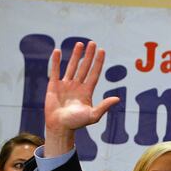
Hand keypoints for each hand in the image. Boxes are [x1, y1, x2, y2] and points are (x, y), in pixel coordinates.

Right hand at [44, 41, 118, 156]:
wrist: (60, 127)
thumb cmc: (76, 123)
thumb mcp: (93, 115)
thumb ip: (104, 106)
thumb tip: (117, 98)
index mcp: (87, 91)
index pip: (94, 73)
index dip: (98, 62)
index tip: (102, 51)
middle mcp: (77, 86)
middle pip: (84, 67)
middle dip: (89, 55)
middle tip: (92, 43)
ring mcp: (66, 85)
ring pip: (72, 67)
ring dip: (75, 55)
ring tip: (79, 44)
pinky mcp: (54, 86)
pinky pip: (55, 71)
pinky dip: (56, 62)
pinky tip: (57, 51)